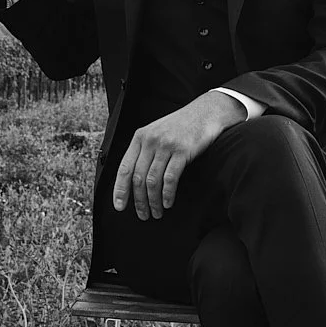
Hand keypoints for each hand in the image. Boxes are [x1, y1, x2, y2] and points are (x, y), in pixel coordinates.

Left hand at [112, 91, 246, 219]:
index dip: (120, 189)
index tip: (119, 206)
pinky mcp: (182, 150)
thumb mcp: (157, 132)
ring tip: (156, 212)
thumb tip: (134, 179)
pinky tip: (168, 203)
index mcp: (140, 137)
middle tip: (143, 215)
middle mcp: (150, 140)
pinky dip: (167, 194)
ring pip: (153, 181)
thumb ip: (145, 150)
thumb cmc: (182, 125)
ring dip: (153, 201)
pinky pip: (170, 178)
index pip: (124, 167)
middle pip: (138, 177)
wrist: (206, 111)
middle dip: (139, 201)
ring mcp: (166, 145)